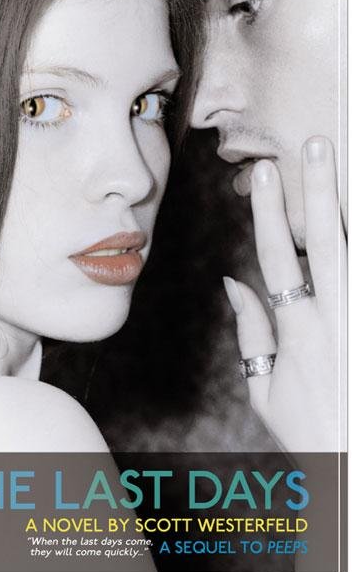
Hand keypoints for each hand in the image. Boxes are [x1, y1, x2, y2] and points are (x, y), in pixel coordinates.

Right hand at [223, 136, 345, 451]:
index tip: (265, 173)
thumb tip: (232, 281)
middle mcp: (335, 317)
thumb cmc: (309, 428)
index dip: (267, 212)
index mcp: (299, 330)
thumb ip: (251, 332)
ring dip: (347, 210)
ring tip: (347, 168)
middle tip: (319, 143)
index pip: (277, 257)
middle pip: (326, 241)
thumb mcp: (263, 387)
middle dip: (319, 189)